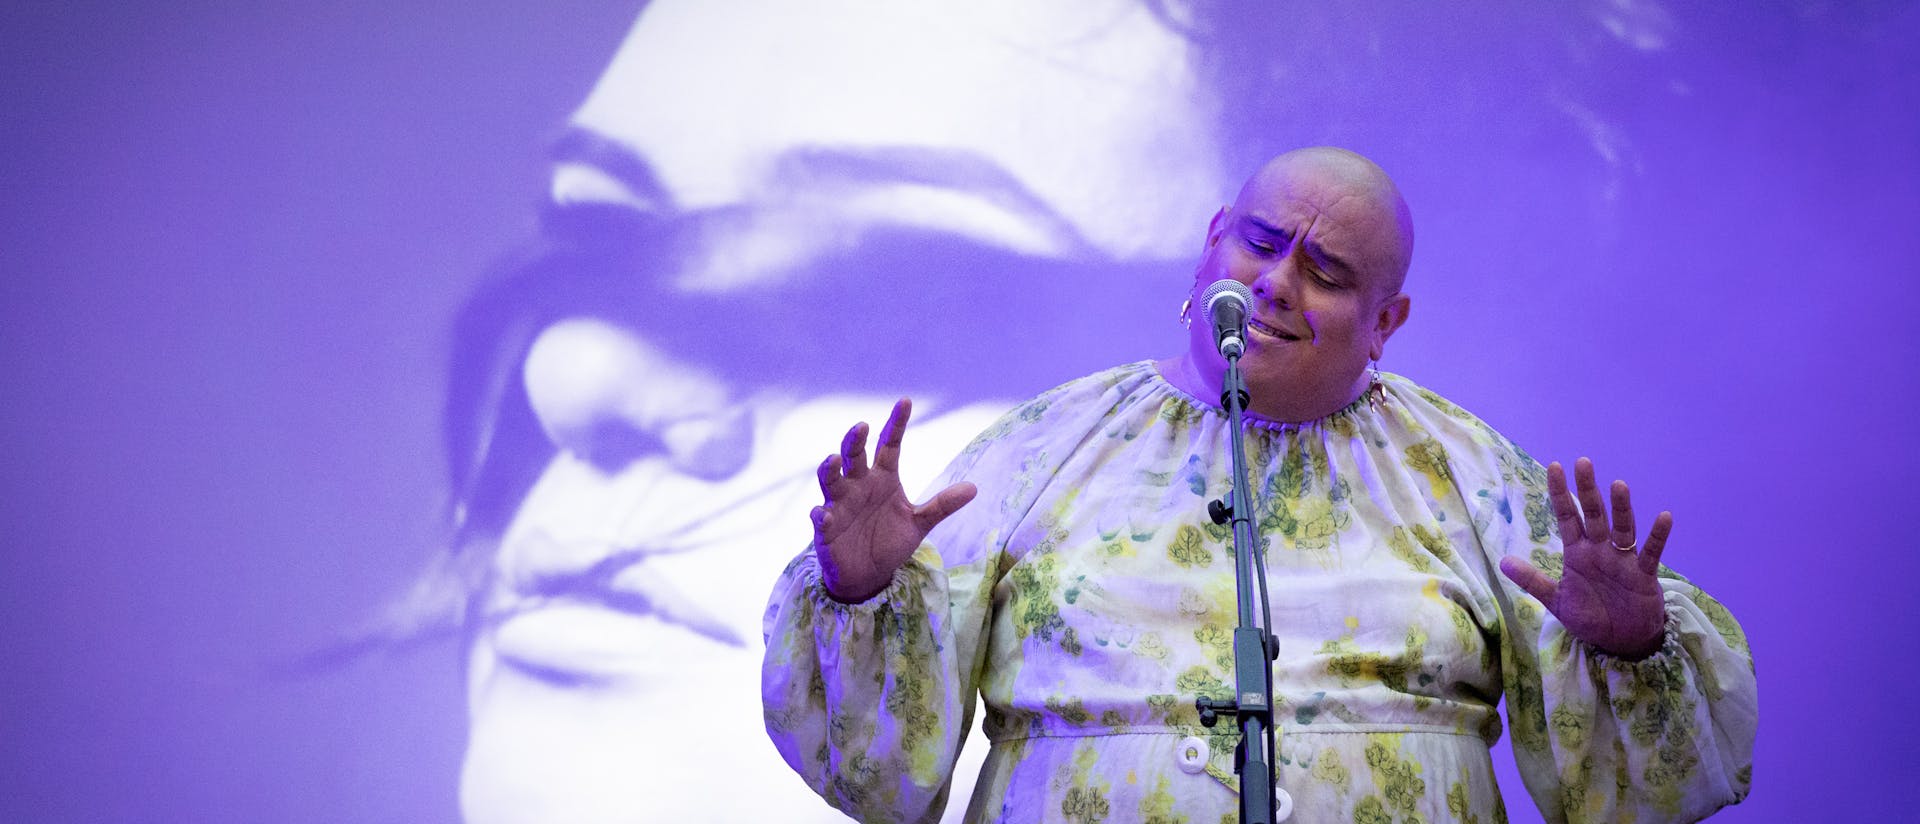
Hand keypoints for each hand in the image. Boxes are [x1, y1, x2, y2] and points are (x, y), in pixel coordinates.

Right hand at [812, 398, 976, 602]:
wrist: (868, 574)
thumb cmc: (890, 541)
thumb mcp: (919, 523)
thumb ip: (942, 505)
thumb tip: (974, 488)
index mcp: (883, 478)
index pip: (890, 445)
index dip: (897, 424)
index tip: (905, 401)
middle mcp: (859, 485)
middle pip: (854, 456)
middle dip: (854, 441)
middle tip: (862, 426)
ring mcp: (840, 504)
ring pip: (830, 480)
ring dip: (829, 469)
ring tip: (833, 459)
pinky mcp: (827, 528)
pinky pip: (820, 518)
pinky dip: (820, 515)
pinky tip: (823, 514)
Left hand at [1498, 457, 1670, 658]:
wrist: (1621, 642)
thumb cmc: (1590, 617)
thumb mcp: (1556, 600)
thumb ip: (1533, 580)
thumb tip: (1502, 561)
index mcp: (1578, 553)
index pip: (1567, 517)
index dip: (1560, 494)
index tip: (1554, 467)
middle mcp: (1601, 550)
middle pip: (1594, 514)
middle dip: (1588, 490)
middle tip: (1583, 462)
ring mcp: (1623, 560)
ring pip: (1623, 528)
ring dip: (1622, 508)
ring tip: (1618, 485)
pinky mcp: (1644, 575)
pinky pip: (1652, 552)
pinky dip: (1658, 536)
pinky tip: (1664, 517)